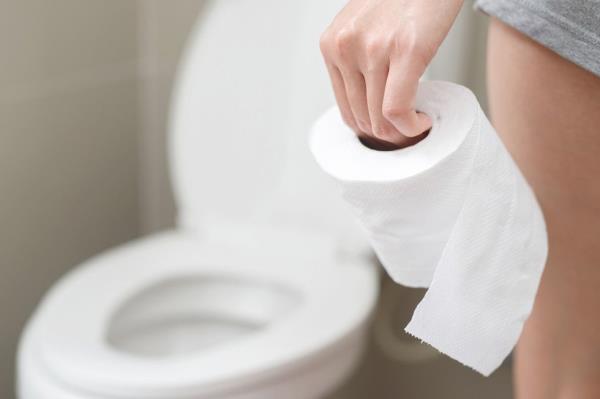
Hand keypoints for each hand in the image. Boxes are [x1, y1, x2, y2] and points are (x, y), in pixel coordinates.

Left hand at [320, 0, 462, 148]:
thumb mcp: (363, 26)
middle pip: (360, 118)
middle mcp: (345, 47)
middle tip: (407, 132)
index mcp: (332, 44)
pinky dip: (410, 126)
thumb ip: (357, 58)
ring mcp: (372, 49)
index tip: (389, 129)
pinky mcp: (404, 50)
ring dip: (400, 133)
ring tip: (417, 125)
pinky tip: (422, 122)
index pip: (344, 108)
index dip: (368, 128)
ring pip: (378, 118)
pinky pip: (397, 109)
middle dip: (386, 134)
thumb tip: (368, 100)